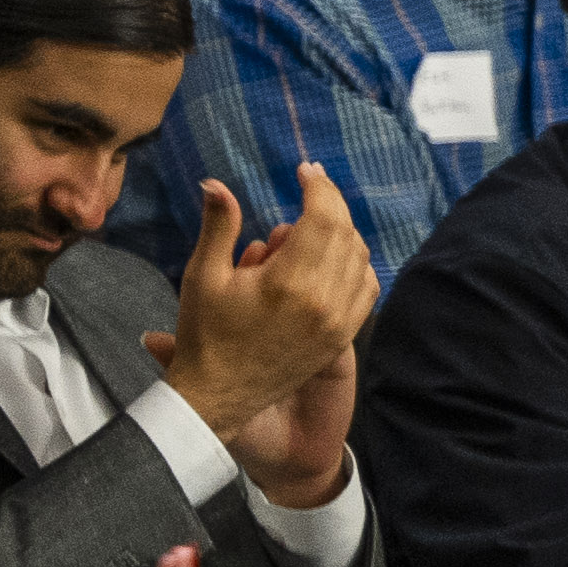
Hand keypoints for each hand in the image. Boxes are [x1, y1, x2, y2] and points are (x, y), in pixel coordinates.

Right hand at [147, 167, 376, 482]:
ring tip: (310, 223)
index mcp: (289, 282)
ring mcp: (338, 322)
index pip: (323, 218)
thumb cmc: (205, 335)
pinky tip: (330, 255)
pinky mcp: (342, 337)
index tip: (305, 170)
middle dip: (330, 203)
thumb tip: (216, 182)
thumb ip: (217, 226)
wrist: (219, 396)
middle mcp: (323, 302)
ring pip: (360, 259)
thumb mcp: (202, 275)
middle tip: (310, 187)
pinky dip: (355, 264)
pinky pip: (366, 289)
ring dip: (343, 231)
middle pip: (346, 233)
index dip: (318, 187)